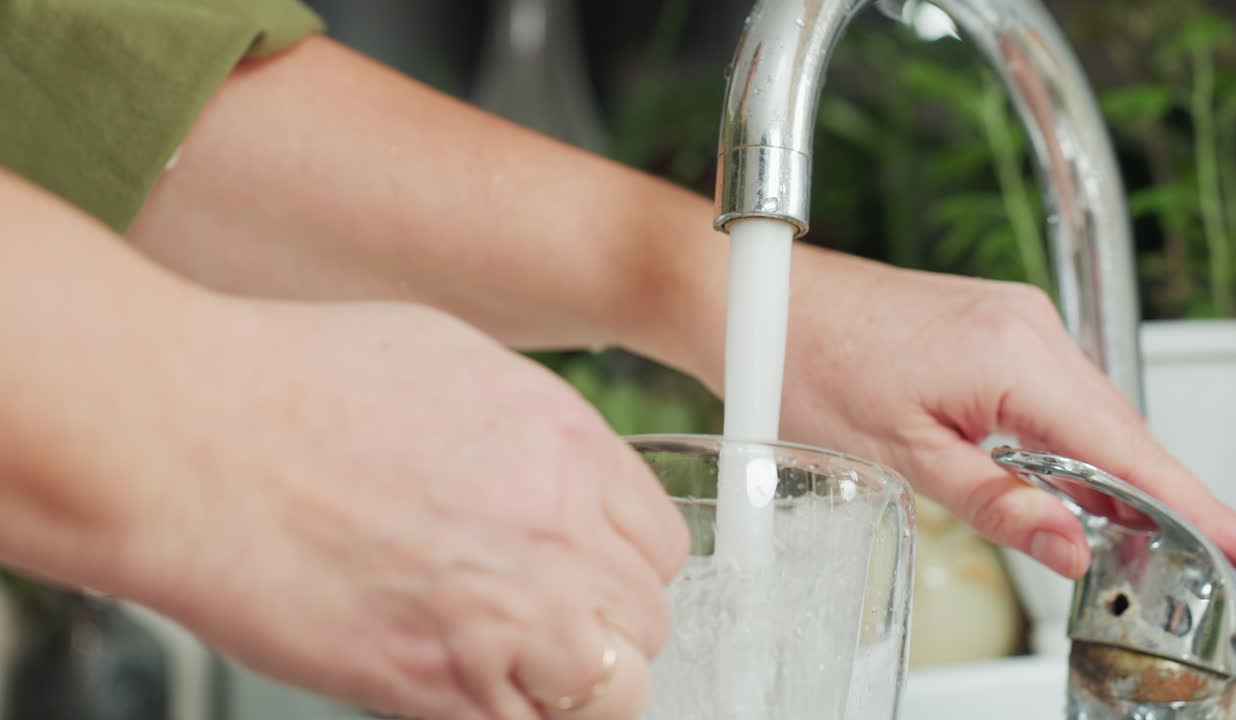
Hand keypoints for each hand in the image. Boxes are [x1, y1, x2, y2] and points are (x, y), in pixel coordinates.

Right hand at [131, 300, 687, 718]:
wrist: (192, 437)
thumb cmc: (295, 386)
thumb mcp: (453, 363)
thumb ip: (532, 432)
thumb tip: (561, 472)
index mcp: (565, 445)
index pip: (663, 544)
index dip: (626, 567)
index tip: (595, 577)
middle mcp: (555, 530)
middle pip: (647, 620)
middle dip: (605, 627)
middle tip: (547, 621)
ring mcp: (506, 614)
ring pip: (612, 691)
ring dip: (574, 684)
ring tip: (513, 662)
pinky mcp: (438, 684)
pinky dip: (510, 712)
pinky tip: (465, 681)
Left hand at [780, 245, 1235, 577]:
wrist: (764, 303)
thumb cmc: (809, 361)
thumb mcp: (901, 456)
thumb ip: (996, 503)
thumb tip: (1069, 546)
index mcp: (1012, 355)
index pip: (1126, 444)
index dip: (1193, 502)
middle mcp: (1026, 325)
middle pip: (1117, 427)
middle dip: (1154, 494)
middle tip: (1186, 561)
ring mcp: (1013, 318)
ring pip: (1088, 410)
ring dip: (1106, 468)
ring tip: (1127, 534)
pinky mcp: (995, 325)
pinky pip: (1056, 390)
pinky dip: (1069, 438)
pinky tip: (1063, 479)